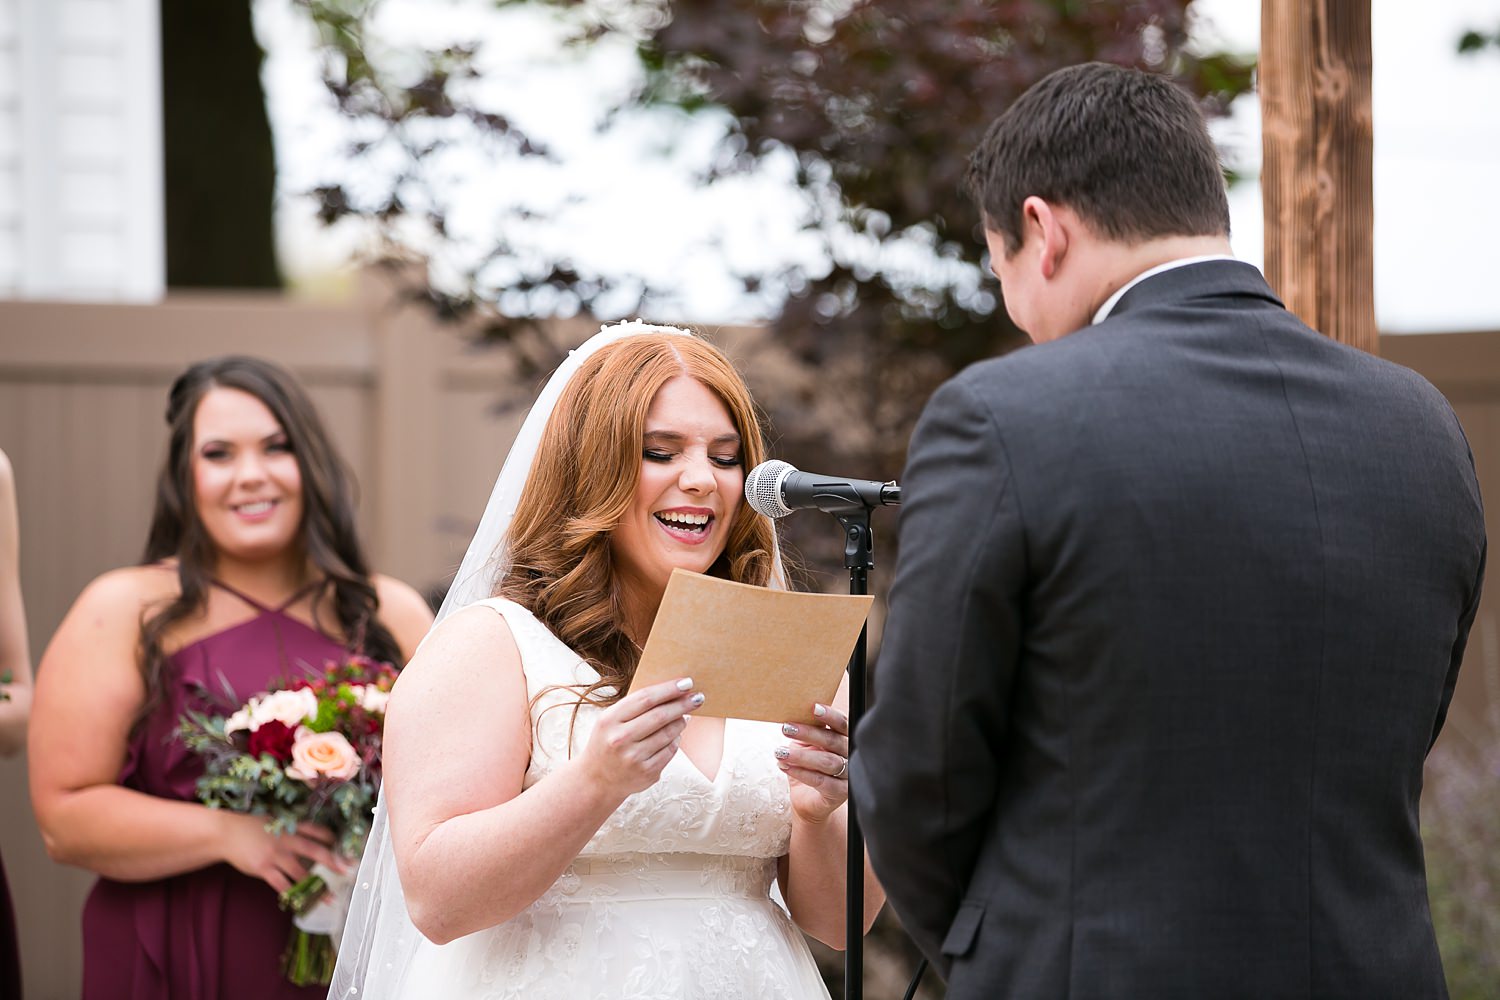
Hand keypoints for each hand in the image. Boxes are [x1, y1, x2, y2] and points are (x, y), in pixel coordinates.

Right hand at [219, 812, 347, 893]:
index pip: (316, 831)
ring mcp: (275, 855)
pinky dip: (292, 894)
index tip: (343, 847)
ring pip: (300, 873)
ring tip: (328, 896)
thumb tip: (310, 837)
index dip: (330, 838)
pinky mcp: (263, 868)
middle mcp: (286, 840)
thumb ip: (291, 829)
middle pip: (315, 851)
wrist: (226, 833)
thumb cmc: (251, 827)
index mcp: (290, 826)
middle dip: (332, 861)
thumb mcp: (274, 821)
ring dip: (316, 886)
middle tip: (346, 870)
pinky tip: (301, 902)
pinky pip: (281, 884)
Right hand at [580, 677, 703, 796]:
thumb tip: (671, 692)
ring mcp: (633, 758)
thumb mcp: (610, 720)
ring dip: (681, 721)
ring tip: (686, 715)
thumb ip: (635, 706)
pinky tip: (676, 735)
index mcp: (609, 720)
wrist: (597, 779)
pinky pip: (670, 751)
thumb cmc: (608, 742)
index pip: (645, 698)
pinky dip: (676, 740)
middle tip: (698, 697)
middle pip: (660, 716)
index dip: (669, 689)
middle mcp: (620, 739)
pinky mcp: (646, 773)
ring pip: (668, 734)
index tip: (686, 682)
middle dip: (682, 704)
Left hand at [776, 703, 849, 823]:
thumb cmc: (809, 766)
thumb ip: (807, 730)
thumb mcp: (807, 744)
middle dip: (809, 733)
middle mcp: (850, 755)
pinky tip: (786, 767)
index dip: (830, 716)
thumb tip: (793, 711)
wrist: (808, 799)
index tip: (813, 708)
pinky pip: (822, 782)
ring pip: (827, 762)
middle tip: (786, 728)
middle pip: (833, 741)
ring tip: (780, 752)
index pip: (842, 724)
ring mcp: (848, 775)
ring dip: (801, 756)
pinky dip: (802, 773)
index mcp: (844, 739)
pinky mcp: (840, 793)